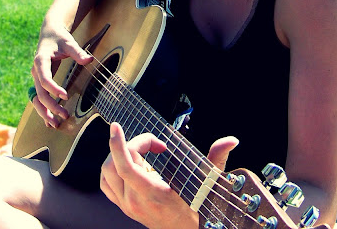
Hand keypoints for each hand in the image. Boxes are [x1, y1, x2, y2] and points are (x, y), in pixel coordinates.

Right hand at [29, 20, 92, 126]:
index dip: (53, 88)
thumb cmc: (60, 38)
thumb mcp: (69, 43)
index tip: (65, 96)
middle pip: (40, 93)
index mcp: (40, 61)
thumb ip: (78, 52)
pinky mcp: (39, 82)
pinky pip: (39, 98)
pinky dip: (43, 110)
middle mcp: (35, 71)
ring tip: (55, 124)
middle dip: (51, 106)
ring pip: (36, 99)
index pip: (44, 78)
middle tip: (64, 115)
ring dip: (44, 112)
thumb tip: (89, 59)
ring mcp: (36, 78)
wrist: (49, 33)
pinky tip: (49, 122)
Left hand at [100, 123, 237, 228]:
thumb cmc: (196, 209)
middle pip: (117, 163)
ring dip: (122, 155)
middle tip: (157, 146)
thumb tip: (231, 140)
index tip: (116, 127)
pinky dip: (113, 167)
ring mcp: (125, 205)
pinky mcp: (122, 206)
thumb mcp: (207, 184)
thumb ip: (216, 160)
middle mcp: (134, 201)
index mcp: (152, 195)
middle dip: (135, 145)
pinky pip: (106, 182)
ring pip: (107, 171)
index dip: (118, 145)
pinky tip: (131, 163)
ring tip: (145, 155)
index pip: (125, 167)